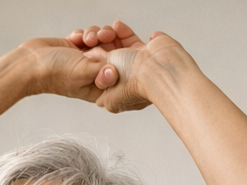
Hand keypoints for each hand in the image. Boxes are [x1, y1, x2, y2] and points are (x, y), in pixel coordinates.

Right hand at [13, 35, 112, 102]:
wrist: (31, 63)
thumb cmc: (53, 73)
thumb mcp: (83, 72)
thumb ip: (102, 71)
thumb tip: (116, 72)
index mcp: (97, 86)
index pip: (120, 71)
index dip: (123, 56)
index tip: (121, 45)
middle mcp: (92, 74)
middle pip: (113, 52)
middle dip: (109, 40)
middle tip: (103, 37)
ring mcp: (84, 60)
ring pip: (101, 41)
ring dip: (95, 34)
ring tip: (86, 39)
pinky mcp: (76, 49)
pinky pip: (88, 36)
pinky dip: (83, 34)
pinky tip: (75, 39)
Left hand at [67, 21, 193, 112]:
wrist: (161, 70)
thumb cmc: (134, 83)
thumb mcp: (104, 83)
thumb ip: (94, 71)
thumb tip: (90, 59)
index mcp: (116, 96)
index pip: (98, 80)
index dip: (91, 67)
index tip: (84, 55)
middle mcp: (126, 82)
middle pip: (107, 63)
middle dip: (100, 50)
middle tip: (94, 41)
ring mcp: (137, 67)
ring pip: (118, 50)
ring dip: (110, 39)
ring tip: (105, 33)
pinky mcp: (146, 52)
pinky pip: (131, 40)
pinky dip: (123, 32)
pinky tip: (117, 27)